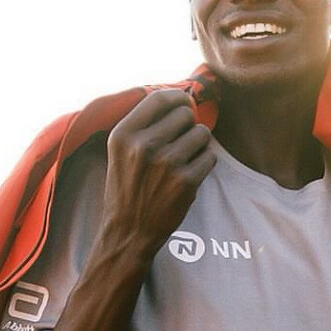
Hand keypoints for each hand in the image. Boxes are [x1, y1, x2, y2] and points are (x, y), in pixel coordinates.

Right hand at [101, 89, 214, 260]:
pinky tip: (189, 175)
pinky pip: (210, 157)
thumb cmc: (127, 189)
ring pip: (202, 133)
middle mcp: (144, 145)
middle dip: (188, 125)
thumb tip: (180, 99)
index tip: (184, 104)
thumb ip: (143, 125)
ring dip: (198, 145)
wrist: (128, 232)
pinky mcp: (186, 182)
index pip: (160, 98)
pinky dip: (204, 164)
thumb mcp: (120, 151)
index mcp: (123, 134)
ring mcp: (166, 163)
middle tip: (179, 143)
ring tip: (183, 160)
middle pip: (186, 114)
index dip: (178, 98)